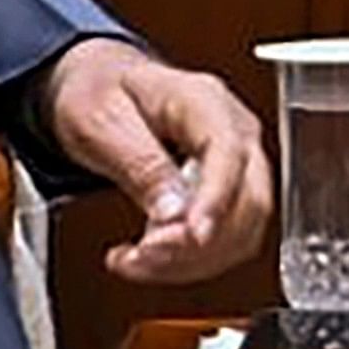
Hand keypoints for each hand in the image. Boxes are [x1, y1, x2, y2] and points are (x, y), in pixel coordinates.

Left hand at [38, 38, 273, 284]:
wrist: (101, 87)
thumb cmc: (100, 92)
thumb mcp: (102, 122)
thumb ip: (141, 166)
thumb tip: (173, 213)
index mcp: (203, 99)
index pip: (229, 153)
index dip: (215, 200)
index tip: (191, 236)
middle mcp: (233, 130)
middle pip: (249, 200)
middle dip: (198, 244)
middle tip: (142, 256)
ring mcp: (236, 163)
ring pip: (242, 231)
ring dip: (191, 260)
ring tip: (134, 259)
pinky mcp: (228, 192)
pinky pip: (226, 239)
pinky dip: (189, 261)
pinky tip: (149, 256)